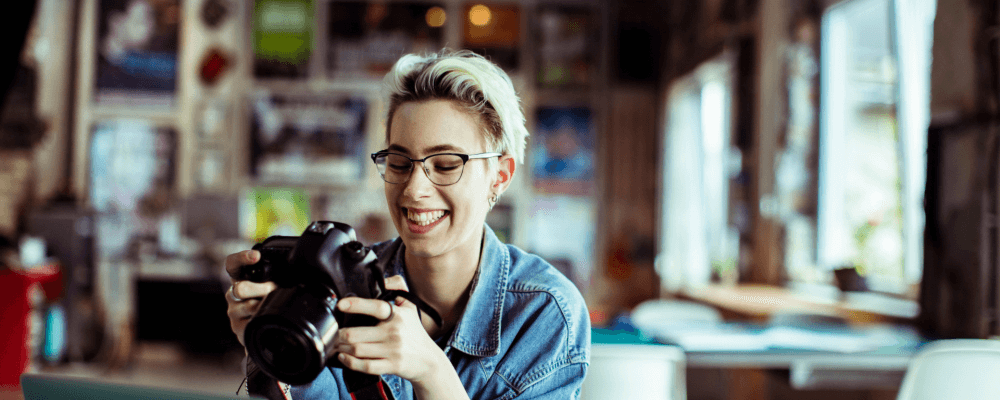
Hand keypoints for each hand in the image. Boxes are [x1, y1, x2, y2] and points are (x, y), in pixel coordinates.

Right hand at [224, 250, 276, 346]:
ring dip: (265, 305)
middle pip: (241, 288)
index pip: (233, 264)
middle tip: (275, 290)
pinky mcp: (238, 327)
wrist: (271, 327)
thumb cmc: (273, 299)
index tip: (256, 256)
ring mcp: (234, 311)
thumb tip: (297, 269)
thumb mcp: (274, 283)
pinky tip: (268, 318)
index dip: (241, 258)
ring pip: (248, 306)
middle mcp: (233, 293)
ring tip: (275, 306)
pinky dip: (263, 320)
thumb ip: (278, 275)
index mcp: (240, 278)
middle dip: (262, 289)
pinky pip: (250, 323)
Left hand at [334, 276, 449, 385]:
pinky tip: (344, 357)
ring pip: (357, 350)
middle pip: (357, 334)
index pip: (375, 307)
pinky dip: (350, 362)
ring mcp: (393, 350)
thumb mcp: (410, 306)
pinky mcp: (391, 366)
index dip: (356, 305)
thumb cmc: (415, 332)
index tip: (341, 305)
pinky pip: (365, 366)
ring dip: (342, 348)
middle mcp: (394, 332)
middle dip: (339, 334)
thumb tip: (381, 279)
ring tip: (337, 344)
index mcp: (398, 315)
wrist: (429, 360)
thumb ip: (397, 287)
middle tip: (333, 333)